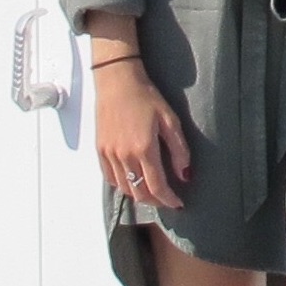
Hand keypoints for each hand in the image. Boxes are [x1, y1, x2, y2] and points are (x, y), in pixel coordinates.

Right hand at [94, 57, 190, 210]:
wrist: (118, 82)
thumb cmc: (145, 97)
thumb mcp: (170, 120)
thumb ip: (179, 150)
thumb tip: (185, 174)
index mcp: (144, 149)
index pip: (157, 186)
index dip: (169, 199)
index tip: (178, 203)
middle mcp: (124, 156)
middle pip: (139, 192)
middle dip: (156, 201)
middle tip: (167, 199)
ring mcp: (109, 154)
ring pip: (124, 188)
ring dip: (139, 195)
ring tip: (152, 191)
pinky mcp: (100, 150)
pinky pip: (110, 178)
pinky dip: (123, 185)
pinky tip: (132, 181)